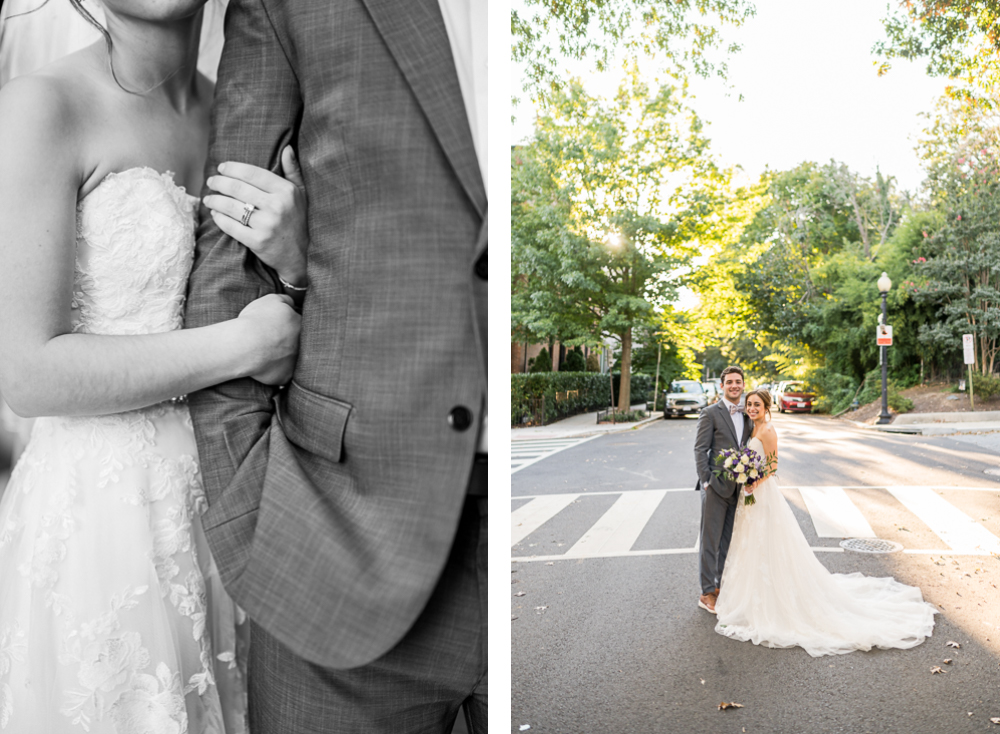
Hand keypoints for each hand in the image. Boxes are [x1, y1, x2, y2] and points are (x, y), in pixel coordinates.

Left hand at [204, 146, 308, 287]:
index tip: (221, 168)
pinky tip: (215, 214)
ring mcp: (267, 225)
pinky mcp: (258, 241)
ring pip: (231, 206)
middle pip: (238, 188)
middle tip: (211, 181)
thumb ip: (293, 171)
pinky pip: (231, 226)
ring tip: (208, 198)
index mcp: (286, 191)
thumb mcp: (301, 195)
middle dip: (219, 182)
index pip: (253, 173)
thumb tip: (286, 148)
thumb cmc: (298, 222)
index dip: (233, 168)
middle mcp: (277, 206)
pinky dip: (219, 218)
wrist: (302, 256)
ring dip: (215, 200)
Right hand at [236, 293, 300, 384]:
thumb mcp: (271, 300)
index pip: (300, 323)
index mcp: (301, 325)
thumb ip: (286, 300)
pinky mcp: (286, 376)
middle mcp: (303, 344)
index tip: (276, 326)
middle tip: (272, 340)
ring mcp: (296, 362)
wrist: (246, 345)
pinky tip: (263, 365)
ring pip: (292, 358)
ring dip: (283, 356)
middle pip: (299, 342)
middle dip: (289, 341)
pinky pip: (282, 373)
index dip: (288, 324)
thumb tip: (292, 304)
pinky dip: (274, 370)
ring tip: (267, 353)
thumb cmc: (257, 320)